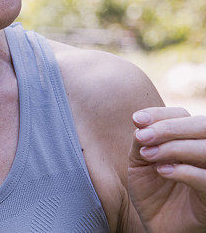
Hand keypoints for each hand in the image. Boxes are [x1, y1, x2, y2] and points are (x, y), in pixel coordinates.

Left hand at [128, 106, 205, 231]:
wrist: (157, 225)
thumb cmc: (151, 192)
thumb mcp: (140, 161)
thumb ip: (143, 140)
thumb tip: (141, 122)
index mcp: (189, 141)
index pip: (183, 116)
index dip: (161, 114)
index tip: (136, 120)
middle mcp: (205, 154)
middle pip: (201, 126)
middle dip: (168, 127)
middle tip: (141, 136)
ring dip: (173, 147)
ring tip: (147, 155)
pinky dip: (184, 171)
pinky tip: (162, 171)